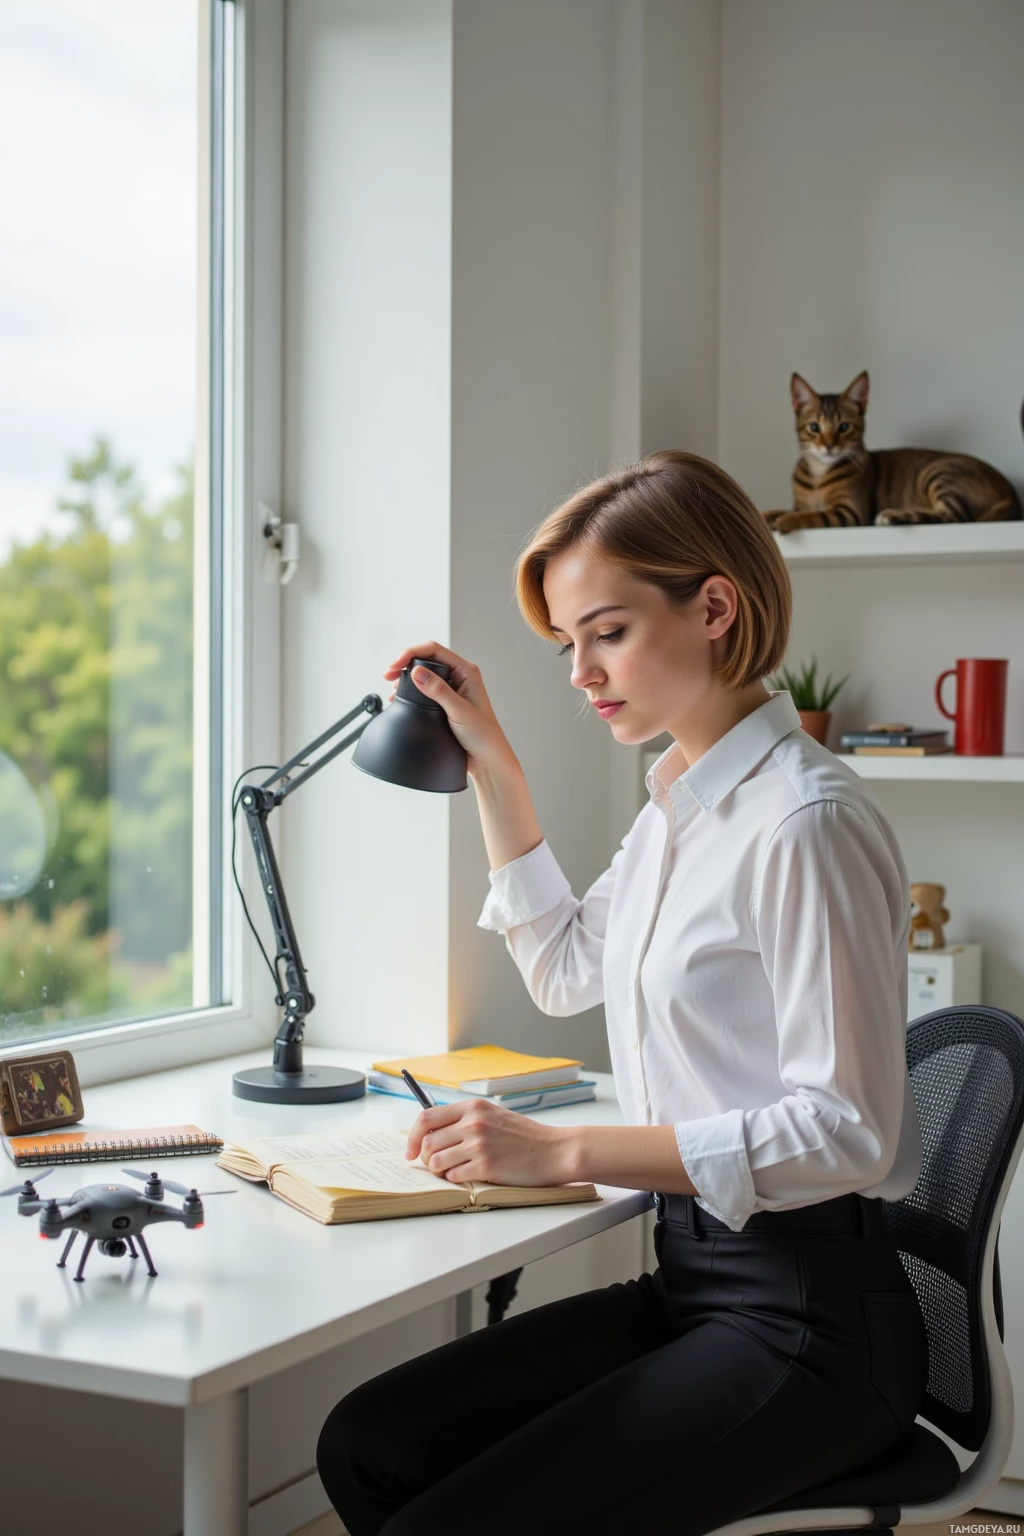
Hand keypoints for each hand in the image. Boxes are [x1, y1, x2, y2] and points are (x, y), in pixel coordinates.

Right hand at [383, 642, 515, 782]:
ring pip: (424, 673)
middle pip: (427, 659)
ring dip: (406, 677)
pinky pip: (424, 688)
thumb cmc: (482, 735)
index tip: (395, 664)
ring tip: (392, 687)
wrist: (486, 758)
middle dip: (405, 664)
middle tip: (388, 675)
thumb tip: (417, 672)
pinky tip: (400, 698)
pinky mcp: (444, 701)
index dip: (411, 653)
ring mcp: (451, 688)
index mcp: (466, 671)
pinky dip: (410, 690)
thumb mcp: (459, 711)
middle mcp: (459, 676)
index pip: (434, 651)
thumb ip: (438, 691)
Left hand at [405, 1099, 576, 1186]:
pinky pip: (454, 1177)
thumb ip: (465, 1120)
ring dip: (440, 1171)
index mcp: (473, 1108)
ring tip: (453, 1171)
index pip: (426, 1117)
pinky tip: (468, 1176)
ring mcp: (479, 1145)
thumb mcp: (494, 1116)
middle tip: (433, 1165)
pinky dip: (455, 1180)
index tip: (410, 1150)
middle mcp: (473, 1123)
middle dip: (425, 1157)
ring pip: (436, 1161)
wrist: (554, 1150)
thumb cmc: (525, 1137)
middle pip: (428, 1142)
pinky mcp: (486, 1166)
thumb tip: (433, 1134)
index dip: (413, 1137)